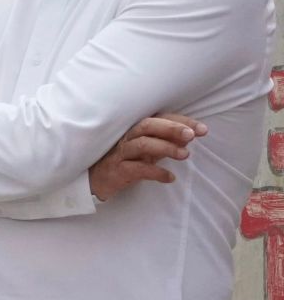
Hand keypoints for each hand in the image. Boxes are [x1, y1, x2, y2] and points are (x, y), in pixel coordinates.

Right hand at [89, 113, 205, 201]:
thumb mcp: (148, 150)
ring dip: (166, 148)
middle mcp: (127, 137)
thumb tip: (189, 136)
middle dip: (171, 129)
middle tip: (192, 136)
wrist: (97, 180)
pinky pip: (137, 169)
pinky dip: (156, 172)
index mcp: (137, 128)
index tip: (202, 130)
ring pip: (142, 144)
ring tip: (185, 155)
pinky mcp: (116, 170)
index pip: (160, 118)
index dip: (181, 121)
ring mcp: (120, 153)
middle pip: (148, 125)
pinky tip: (170, 178)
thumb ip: (166, 142)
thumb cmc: (126, 161)